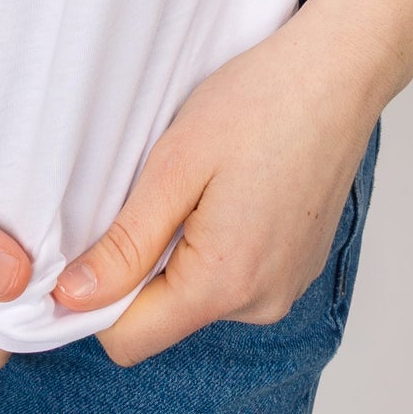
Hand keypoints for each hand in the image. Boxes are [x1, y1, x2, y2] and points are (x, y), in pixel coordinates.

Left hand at [51, 0, 379, 366]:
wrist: (339, 73)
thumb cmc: (260, 103)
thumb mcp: (174, 165)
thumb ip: (125, 244)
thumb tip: (73, 298)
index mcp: (225, 283)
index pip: (129, 340)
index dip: (95, 299)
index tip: (95, 241)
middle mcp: (262, 302)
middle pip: (164, 317)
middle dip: (144, 265)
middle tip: (161, 191)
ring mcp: (286, 287)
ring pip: (199, 295)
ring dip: (183, 251)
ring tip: (205, 182)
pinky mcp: (298, 267)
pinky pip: (235, 277)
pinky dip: (217, 243)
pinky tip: (233, 187)